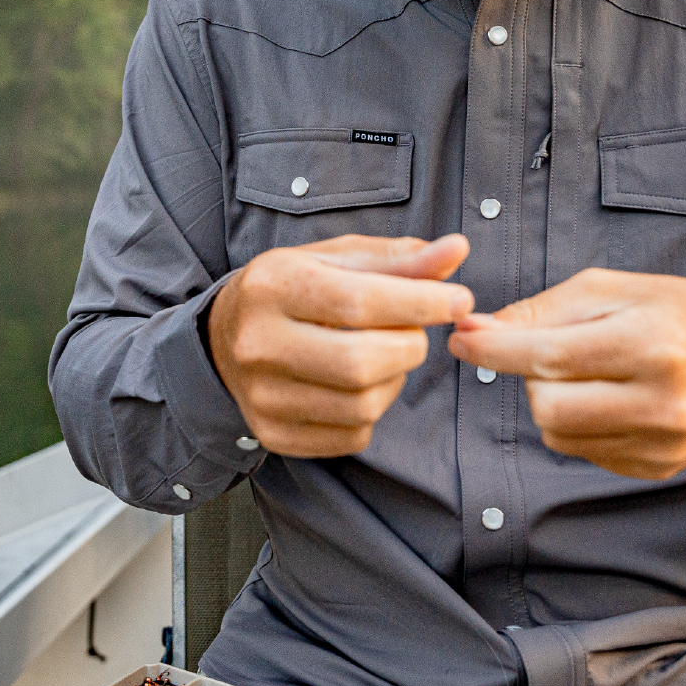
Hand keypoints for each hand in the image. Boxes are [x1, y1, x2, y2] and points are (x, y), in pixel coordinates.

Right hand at [209, 234, 472, 458]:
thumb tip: (457, 250)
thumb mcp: (339, 260)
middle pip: (362, 362)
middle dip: (409, 345)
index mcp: (274, 286)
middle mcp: (260, 344)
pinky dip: (375, 411)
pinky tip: (363, 385)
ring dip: (395, 380)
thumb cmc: (295, 289)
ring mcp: (262, 396)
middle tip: (412, 330)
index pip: (361, 302)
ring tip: (385, 355)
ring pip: (363, 405)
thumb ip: (400, 259)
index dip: (422, 303)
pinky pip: (353, 435)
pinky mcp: (274, 434)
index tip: (460, 300)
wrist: (225, 338)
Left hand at [447, 270, 685, 480]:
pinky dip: (578, 425)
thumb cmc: (678, 311)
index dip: (495, 350)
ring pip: (558, 435)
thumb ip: (543, 311)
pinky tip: (609, 399)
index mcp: (649, 343)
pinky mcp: (656, 468)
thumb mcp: (615, 289)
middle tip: (552, 352)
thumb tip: (475, 331)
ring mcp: (660, 443)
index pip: (550, 356)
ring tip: (588, 373)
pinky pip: (583, 452)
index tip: (460, 337)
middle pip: (548, 406)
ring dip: (552, 403)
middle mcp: (659, 401)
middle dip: (532, 378)